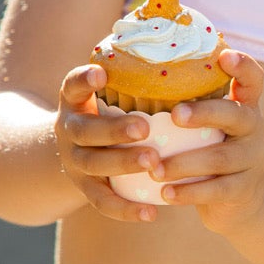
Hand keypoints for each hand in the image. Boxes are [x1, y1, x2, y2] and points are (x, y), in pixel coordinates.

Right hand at [54, 65, 160, 222]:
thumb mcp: (108, 92)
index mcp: (74, 101)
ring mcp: (75, 162)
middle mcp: (70, 130)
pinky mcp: (85, 188)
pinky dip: (126, 209)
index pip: (72, 85)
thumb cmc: (108, 112)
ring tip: (153, 161)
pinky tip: (152, 213)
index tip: (101, 74)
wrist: (73, 149)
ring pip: (95, 165)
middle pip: (87, 131)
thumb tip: (193, 51)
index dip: (83, 80)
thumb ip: (133, 76)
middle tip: (144, 128)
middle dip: (115, 130)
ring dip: (123, 164)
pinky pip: (103, 202)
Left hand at [154, 52, 263, 234]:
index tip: (224, 56)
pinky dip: (189, 193)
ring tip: (155, 169)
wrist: (241, 202)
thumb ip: (189, 105)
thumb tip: (130, 75)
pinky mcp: (245, 189)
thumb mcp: (210, 126)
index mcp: (245, 106)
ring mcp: (253, 159)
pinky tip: (165, 195)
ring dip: (184, 163)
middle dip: (204, 113)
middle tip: (174, 115)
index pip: (253, 78)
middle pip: (236, 114)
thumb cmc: (211, 151)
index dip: (242, 65)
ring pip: (221, 158)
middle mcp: (254, 128)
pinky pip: (217, 190)